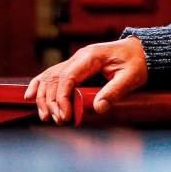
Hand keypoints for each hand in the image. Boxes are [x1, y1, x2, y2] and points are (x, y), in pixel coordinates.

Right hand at [24, 36, 147, 123]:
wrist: (141, 51)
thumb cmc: (137, 63)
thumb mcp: (131, 77)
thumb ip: (114, 91)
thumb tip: (98, 108)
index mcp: (91, 56)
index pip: (67, 76)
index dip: (62, 97)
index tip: (66, 115)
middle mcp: (79, 57)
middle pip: (54, 79)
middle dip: (52, 102)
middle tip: (59, 120)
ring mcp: (75, 61)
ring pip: (49, 78)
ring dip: (44, 98)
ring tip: (47, 117)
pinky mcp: (75, 68)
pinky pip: (52, 76)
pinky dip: (39, 86)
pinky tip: (29, 96)